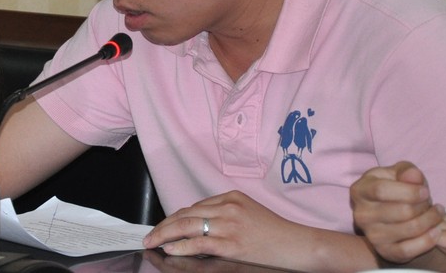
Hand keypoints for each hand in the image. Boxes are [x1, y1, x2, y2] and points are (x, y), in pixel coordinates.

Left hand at [142, 190, 315, 269]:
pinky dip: (181, 246)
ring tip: (153, 242)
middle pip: (187, 214)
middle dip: (165, 225)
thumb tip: (198, 224)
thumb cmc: (274, 232)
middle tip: (150, 235)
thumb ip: (225, 214)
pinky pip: (199, 243)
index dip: (175, 217)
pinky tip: (170, 249)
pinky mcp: (231, 243)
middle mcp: (228, 207)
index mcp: (231, 197)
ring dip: (166, 235)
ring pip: (188, 226)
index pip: (195, 206)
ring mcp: (229, 224)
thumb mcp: (248, 212)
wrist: (295, 243)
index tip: (164, 226)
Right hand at [350, 161, 443, 263]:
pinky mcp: (384, 251)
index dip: (408, 191)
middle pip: (400, 211)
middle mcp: (361, 214)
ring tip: (437, 213)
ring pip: (408, 229)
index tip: (425, 191)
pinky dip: (427, 240)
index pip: (381, 190)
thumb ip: (406, 170)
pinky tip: (436, 231)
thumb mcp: (399, 172)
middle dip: (423, 206)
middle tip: (431, 202)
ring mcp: (371, 235)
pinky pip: (408, 249)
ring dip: (430, 221)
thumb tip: (414, 176)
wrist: (392, 211)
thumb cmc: (395, 187)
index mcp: (360, 190)